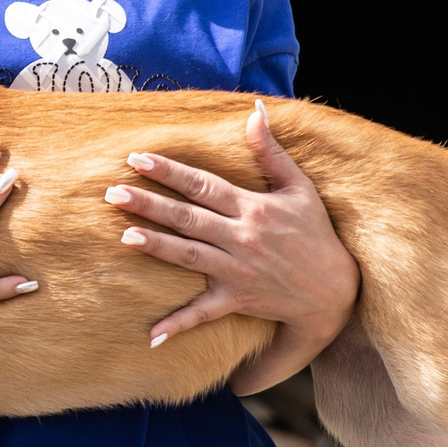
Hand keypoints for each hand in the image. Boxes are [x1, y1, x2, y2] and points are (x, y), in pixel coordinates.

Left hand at [106, 99, 359, 394]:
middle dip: (149, 204)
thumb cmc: (315, 233)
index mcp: (253, 207)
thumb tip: (254, 112)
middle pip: (188, 218)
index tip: (136, 159)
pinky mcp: (238, 299)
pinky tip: (151, 334)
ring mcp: (238, 270)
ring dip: (157, 246)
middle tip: (112, 193)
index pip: (204, 185)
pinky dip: (179, 323)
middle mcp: (242, 238)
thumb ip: (271, 151)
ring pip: (189, 256)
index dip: (170, 172)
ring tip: (123, 235)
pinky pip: (204, 312)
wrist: (335, 291)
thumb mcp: (299, 187)